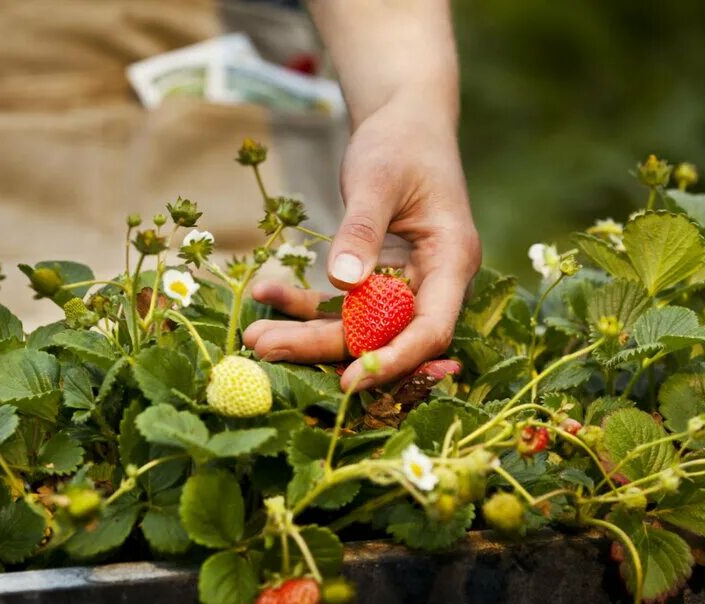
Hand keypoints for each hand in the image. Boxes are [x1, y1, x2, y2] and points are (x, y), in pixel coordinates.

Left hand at [243, 96, 480, 391]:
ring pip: (354, 326)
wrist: (404, 119)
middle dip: (323, 348)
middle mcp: (432, 281)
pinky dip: (301, 303)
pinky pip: (338, 304)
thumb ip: (362, 229)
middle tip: (264, 350)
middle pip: (381, 334)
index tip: (349, 383)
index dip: (393, 360)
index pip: (430, 329)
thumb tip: (344, 283)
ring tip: (253, 337)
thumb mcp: (378, 178)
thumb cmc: (401, 141)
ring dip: (304, 333)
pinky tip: (264, 295)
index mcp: (451, 260)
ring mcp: (403, 283)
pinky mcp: (375, 278)